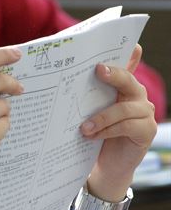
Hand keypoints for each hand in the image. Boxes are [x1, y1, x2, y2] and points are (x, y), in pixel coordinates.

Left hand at [81, 45, 156, 200]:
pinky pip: (128, 125)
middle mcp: (137, 94)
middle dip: (114, 74)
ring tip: (83, 127)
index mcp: (122, 85)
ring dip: (102, 117)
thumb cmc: (95, 132)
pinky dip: (108, 130)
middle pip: (128, 79)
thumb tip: (62, 71)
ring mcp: (145, 112)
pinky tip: (92, 136)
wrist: (106, 164)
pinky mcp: (146, 130)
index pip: (125, 63)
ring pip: (125, 107)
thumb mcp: (87, 109)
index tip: (110, 45)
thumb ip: (83, 92)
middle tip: (98, 71)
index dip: (124, 52)